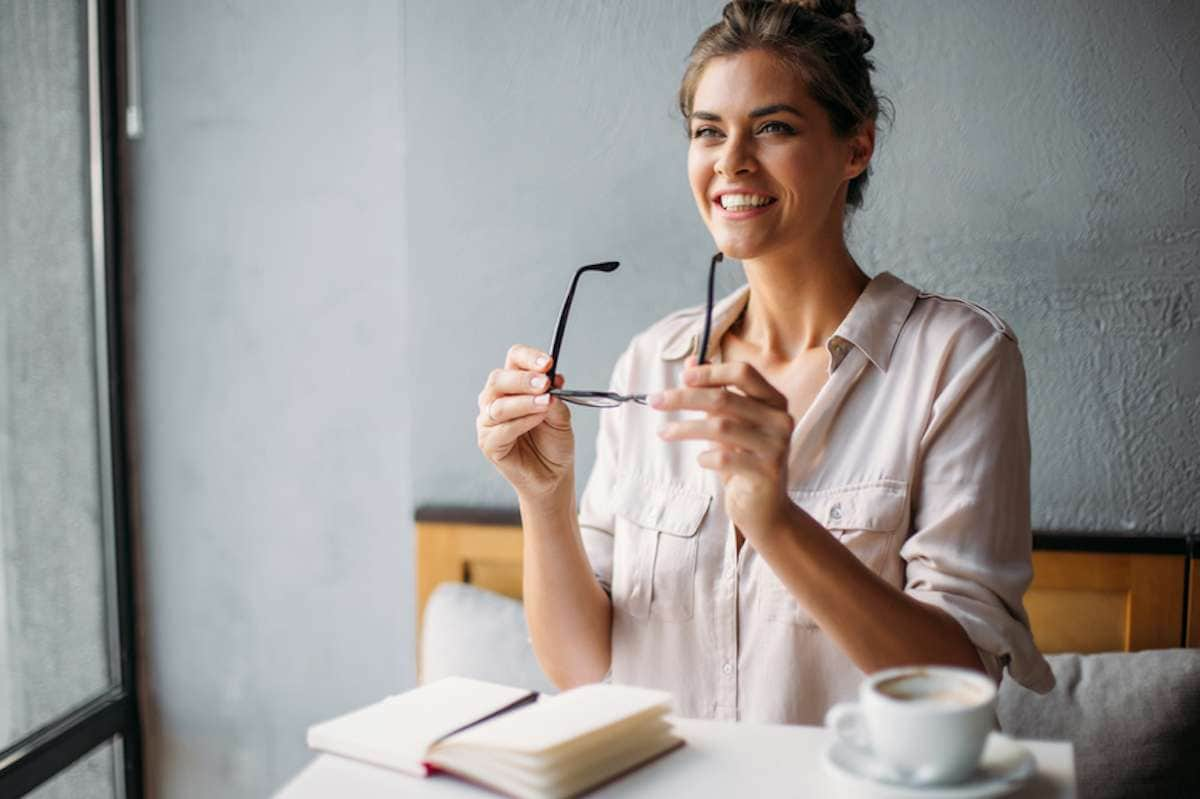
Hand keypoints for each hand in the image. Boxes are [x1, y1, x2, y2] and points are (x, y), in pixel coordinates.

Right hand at [476, 344, 574, 499]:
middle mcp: (495, 399)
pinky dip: (521, 422)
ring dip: (524, 402)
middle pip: (498, 378)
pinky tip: (537, 420)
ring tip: (545, 404)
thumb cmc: (553, 442)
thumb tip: (551, 380)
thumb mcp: (561, 416)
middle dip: (523, 379)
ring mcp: (488, 421)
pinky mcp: (488, 443)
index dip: (528, 357)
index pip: (514, 359)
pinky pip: (500, 429)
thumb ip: (554, 398)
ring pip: (498, 405)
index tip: (547, 363)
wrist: (553, 474)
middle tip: (544, 383)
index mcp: (514, 385)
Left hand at [650, 355, 794, 543]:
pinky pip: (725, 458)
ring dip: (685, 428)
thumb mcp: (731, 423)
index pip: (743, 373)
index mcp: (774, 401)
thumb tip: (690, 363)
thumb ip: (715, 393)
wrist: (767, 509)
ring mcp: (776, 446)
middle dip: (684, 397)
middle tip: (655, 401)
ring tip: (663, 432)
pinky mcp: (766, 471)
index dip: (711, 372)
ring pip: (720, 426)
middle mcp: (780, 419)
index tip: (682, 377)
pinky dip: (705, 457)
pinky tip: (702, 460)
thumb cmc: (745, 461)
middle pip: (724, 398)